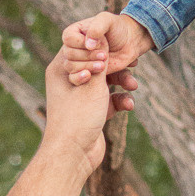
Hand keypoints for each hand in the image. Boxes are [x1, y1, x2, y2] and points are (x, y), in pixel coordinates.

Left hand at [42, 47, 137, 174]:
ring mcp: (80, 96)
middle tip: (130, 64)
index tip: (114, 48)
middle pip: (95, 62)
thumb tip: (103, 40)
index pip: (79, 46)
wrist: (73, 155)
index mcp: (60, 69)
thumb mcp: (93, 83)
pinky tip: (129, 105)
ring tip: (134, 85)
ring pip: (105, 81)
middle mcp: (68, 80)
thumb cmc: (78, 117)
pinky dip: (120, 101)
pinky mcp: (91, 111)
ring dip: (121, 83)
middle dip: (115, 65)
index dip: (98, 45)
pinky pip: (109, 99)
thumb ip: (100, 61)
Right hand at [61, 12, 153, 86]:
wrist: (129, 42)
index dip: (81, 43)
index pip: (68, 38)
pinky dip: (79, 78)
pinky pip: (73, 78)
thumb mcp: (107, 20)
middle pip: (69, 54)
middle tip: (105, 56)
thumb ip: (96, 28)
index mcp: (75, 31)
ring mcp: (78, 59)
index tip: (98, 44)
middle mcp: (73, 46)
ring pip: (71, 66)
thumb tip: (88, 45)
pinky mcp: (84, 71)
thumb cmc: (117, 28)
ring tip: (103, 65)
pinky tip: (89, 76)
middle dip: (87, 56)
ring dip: (87, 66)